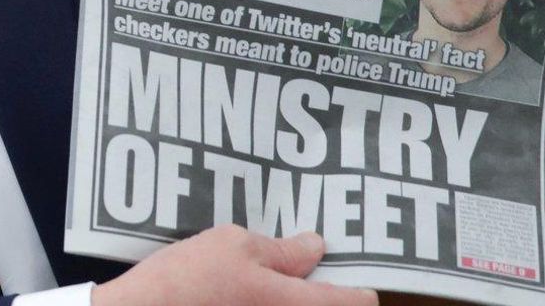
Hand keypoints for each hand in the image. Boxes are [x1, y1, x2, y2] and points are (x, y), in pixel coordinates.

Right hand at [92, 225, 376, 305]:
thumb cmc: (187, 280)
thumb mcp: (233, 245)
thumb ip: (281, 249)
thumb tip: (314, 247)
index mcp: (294, 305)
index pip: (356, 303)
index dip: (358, 282)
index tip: (350, 268)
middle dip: (320, 289)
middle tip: (304, 265)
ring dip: (288, 295)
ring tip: (267, 276)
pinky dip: (264, 303)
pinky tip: (242, 292)